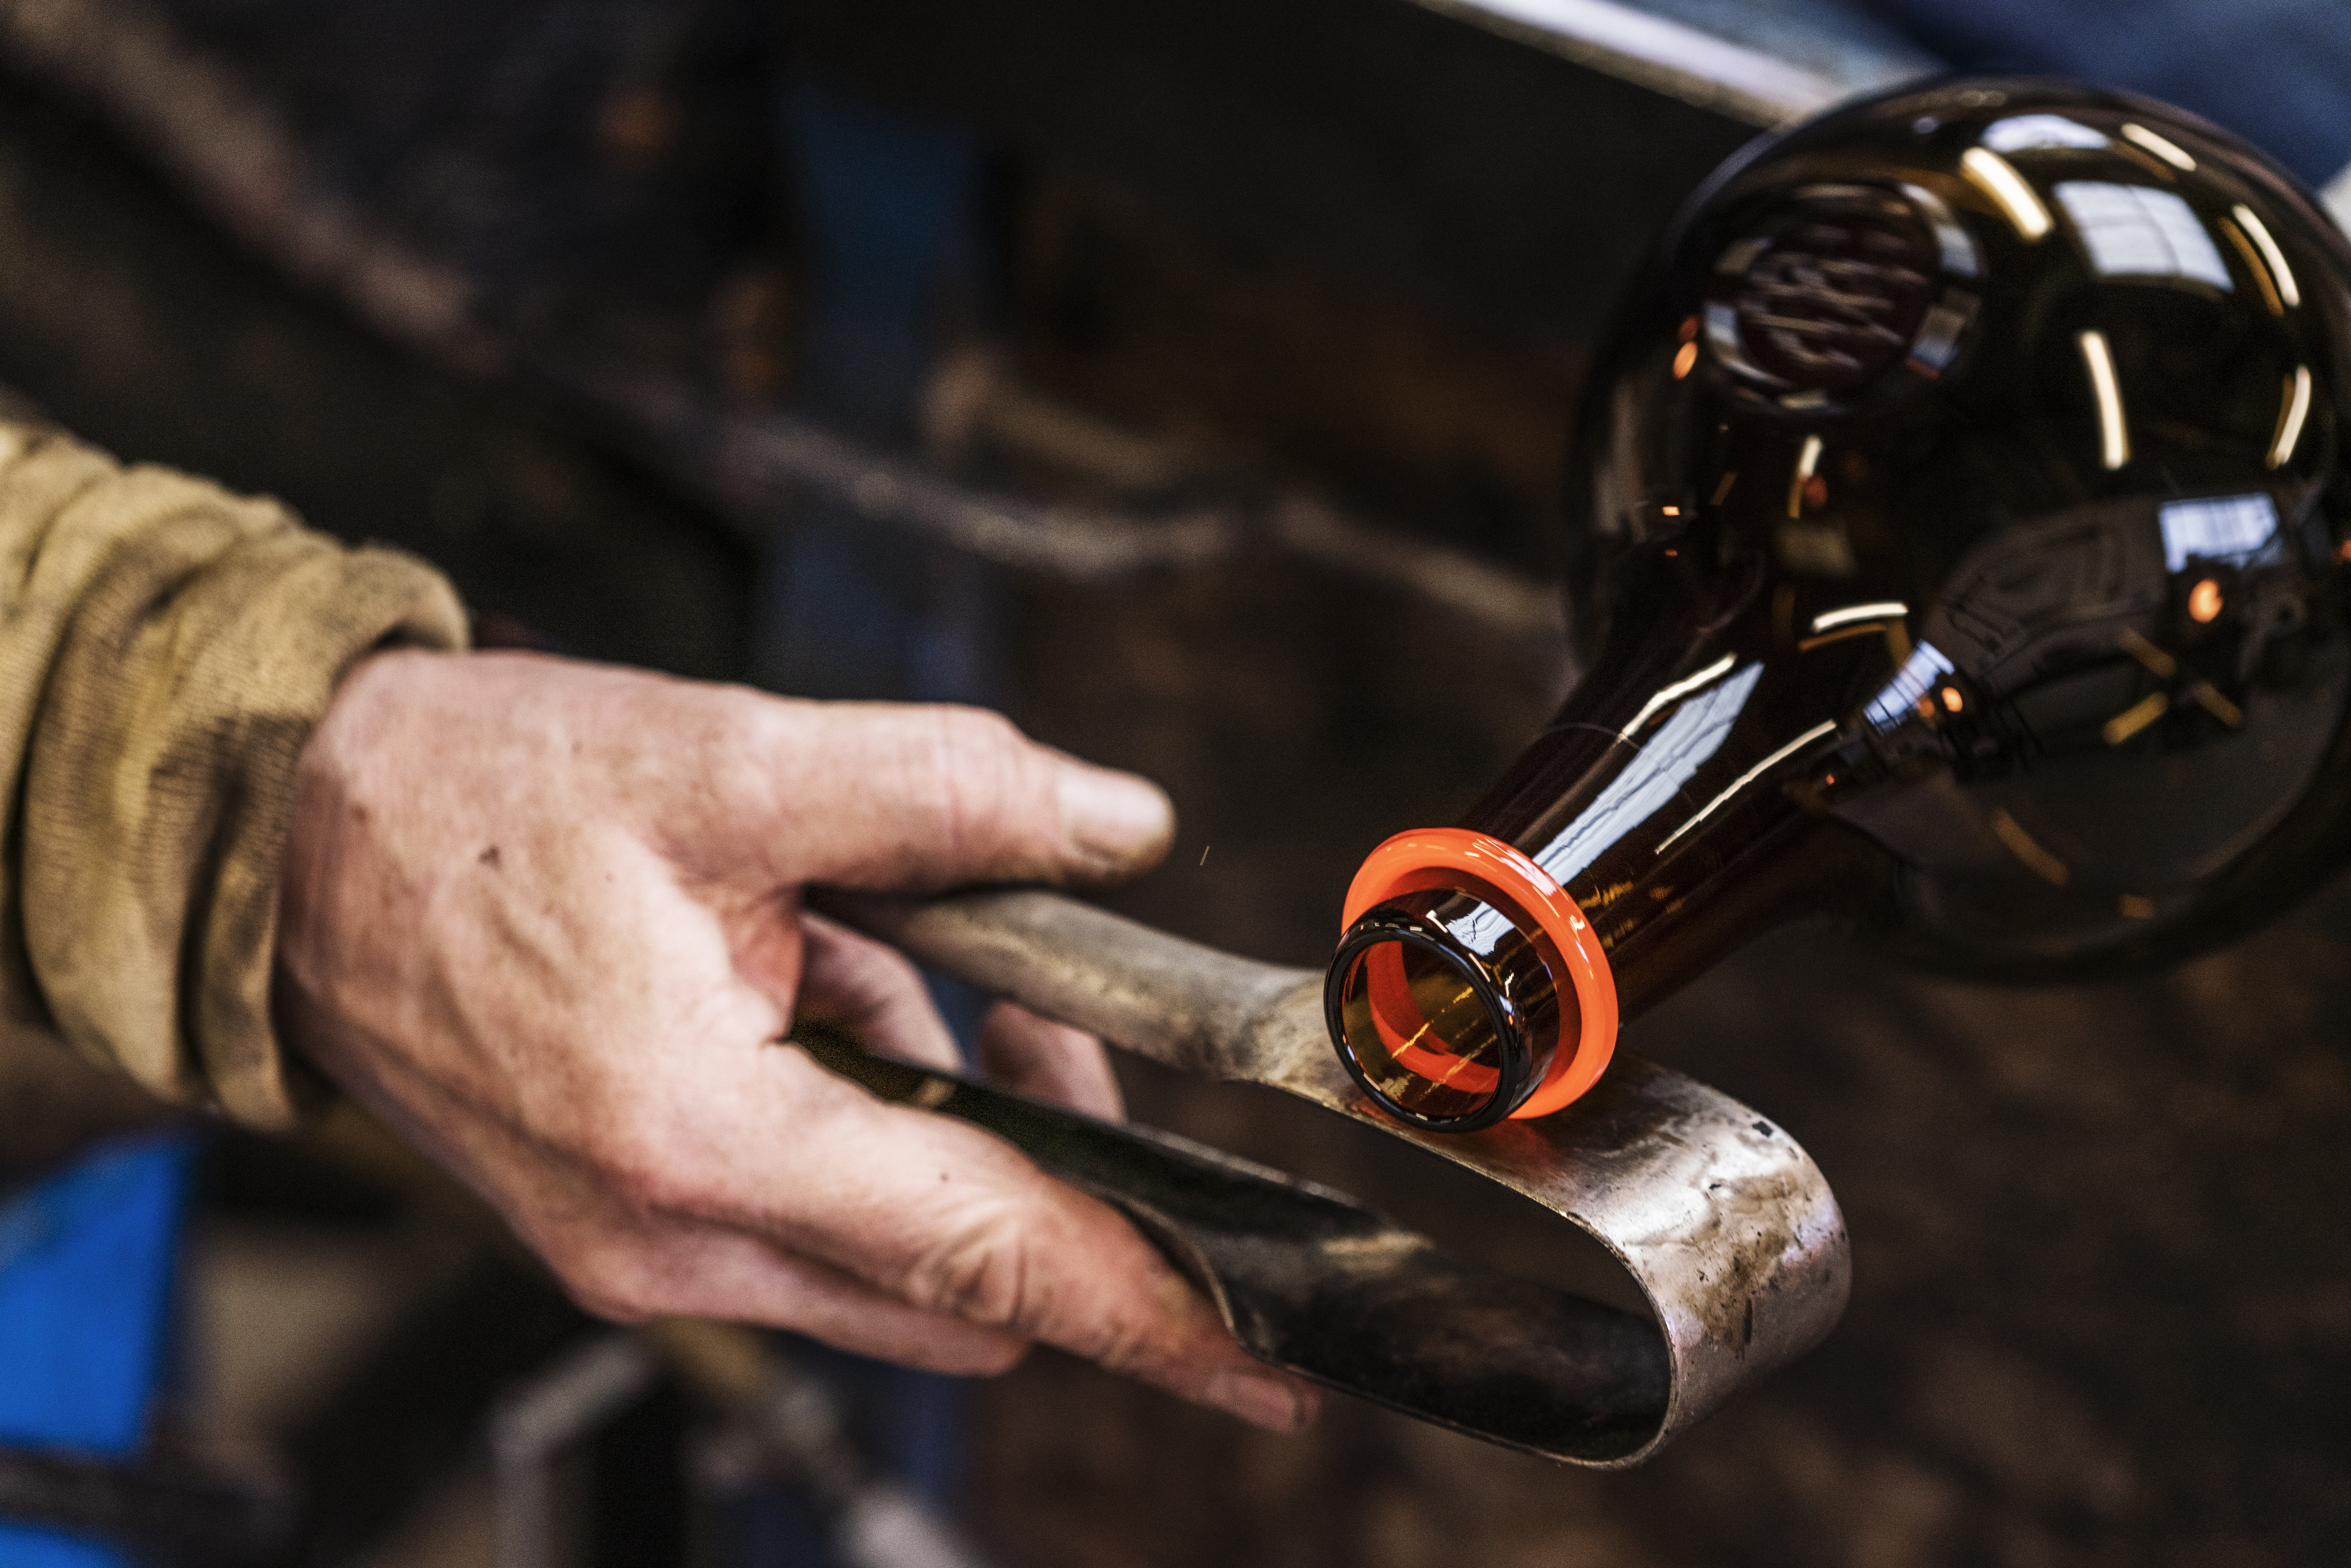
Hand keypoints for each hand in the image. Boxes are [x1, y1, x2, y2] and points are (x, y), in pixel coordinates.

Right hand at [273, 649, 1315, 1432]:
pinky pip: (818, 1217)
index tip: (1269, 1365)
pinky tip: (817, 989)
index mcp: (699, 1139)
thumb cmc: (474, 802)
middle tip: (1034, 1003)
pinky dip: (866, 1119)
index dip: (1153, 1310)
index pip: (992, 1253)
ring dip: (946, 1123)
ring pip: (895, 1247)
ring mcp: (644, 1250)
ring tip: (878, 959)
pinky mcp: (630, 1227)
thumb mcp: (726, 761)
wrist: (296, 843)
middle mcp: (671, 1238)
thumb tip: (1115, 820)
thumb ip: (944, 793)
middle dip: (1046, 1155)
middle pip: (962, 1269)